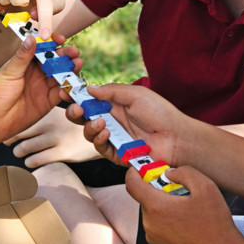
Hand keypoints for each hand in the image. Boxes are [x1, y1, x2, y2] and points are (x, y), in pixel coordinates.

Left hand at [0, 33, 81, 143]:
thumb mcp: (9, 72)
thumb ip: (23, 57)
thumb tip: (31, 38)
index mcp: (26, 63)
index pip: (42, 49)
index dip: (53, 43)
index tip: (61, 39)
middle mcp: (37, 74)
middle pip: (55, 61)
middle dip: (66, 56)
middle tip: (74, 52)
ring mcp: (43, 87)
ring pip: (61, 75)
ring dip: (70, 70)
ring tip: (77, 65)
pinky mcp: (48, 102)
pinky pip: (61, 93)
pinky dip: (68, 89)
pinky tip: (70, 85)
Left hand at [4, 107, 99, 166]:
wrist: (99, 135)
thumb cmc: (73, 127)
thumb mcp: (60, 115)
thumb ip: (42, 117)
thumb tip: (16, 120)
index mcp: (47, 113)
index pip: (20, 120)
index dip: (11, 128)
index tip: (9, 134)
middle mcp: (50, 124)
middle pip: (18, 133)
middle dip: (11, 141)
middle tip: (11, 144)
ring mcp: (55, 138)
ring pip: (24, 148)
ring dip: (19, 152)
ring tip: (21, 152)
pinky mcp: (62, 152)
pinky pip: (36, 160)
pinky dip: (30, 162)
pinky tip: (32, 160)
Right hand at [67, 83, 188, 166]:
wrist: (176, 137)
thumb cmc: (159, 112)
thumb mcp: (135, 94)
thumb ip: (111, 91)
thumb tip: (89, 89)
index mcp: (115, 104)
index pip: (90, 100)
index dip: (77, 96)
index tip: (66, 92)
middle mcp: (112, 120)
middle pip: (84, 118)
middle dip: (75, 113)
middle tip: (76, 110)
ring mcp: (114, 137)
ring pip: (89, 134)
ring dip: (89, 127)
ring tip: (100, 123)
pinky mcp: (117, 153)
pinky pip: (101, 148)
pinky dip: (99, 140)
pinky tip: (106, 134)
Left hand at [125, 166, 240, 243]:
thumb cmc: (215, 224)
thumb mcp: (204, 186)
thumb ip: (183, 172)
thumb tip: (169, 173)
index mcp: (157, 206)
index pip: (131, 184)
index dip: (135, 172)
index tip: (144, 169)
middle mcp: (150, 224)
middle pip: (145, 198)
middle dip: (159, 191)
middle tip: (179, 191)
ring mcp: (153, 238)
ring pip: (152, 213)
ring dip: (164, 207)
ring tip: (187, 211)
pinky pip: (157, 228)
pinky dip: (167, 222)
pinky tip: (186, 225)